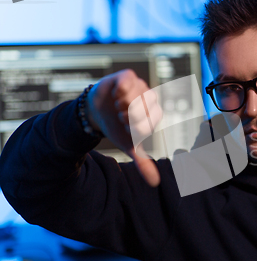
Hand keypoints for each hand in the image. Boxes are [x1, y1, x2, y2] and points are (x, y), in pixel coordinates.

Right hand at [86, 69, 161, 186]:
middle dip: (128, 115)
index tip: (127, 126)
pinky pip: (129, 80)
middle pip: (142, 108)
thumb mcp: (129, 145)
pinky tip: (116, 93)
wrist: (97, 112)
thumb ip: (143, 162)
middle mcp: (150, 100)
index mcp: (154, 116)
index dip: (135, 126)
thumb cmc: (116, 127)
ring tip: (118, 104)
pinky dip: (121, 88)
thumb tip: (155, 182)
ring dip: (123, 102)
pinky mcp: (128, 77)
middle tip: (121, 115)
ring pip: (135, 94)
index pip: (149, 122)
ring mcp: (140, 87)